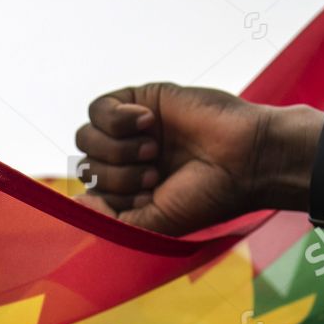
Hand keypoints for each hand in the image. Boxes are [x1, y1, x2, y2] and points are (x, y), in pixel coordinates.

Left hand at [76, 83, 313, 234]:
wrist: (246, 158)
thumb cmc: (208, 195)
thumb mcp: (157, 222)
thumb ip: (113, 220)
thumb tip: (77, 203)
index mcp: (131, 193)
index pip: (91, 193)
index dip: (112, 198)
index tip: (149, 198)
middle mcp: (128, 162)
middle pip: (85, 165)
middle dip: (116, 175)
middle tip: (154, 174)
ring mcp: (132, 131)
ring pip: (86, 137)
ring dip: (116, 149)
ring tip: (152, 150)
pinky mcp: (139, 100)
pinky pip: (99, 107)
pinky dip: (116, 119)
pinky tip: (147, 122)